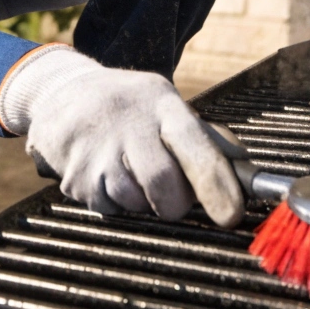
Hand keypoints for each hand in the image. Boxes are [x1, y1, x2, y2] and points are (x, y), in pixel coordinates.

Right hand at [0, 45, 244, 226]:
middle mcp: (128, 121)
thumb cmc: (130, 107)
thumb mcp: (167, 106)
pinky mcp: (74, 174)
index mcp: (162, 104)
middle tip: (171, 197)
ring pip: (133, 200)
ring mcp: (96, 147)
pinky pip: (106, 208)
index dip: (215, 183)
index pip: (194, 144)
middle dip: (174, 203)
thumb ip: (207, 140)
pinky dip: (113, 201)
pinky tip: (106, 172)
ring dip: (141, 200)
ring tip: (130, 171)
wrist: (62, 94)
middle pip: (162, 183)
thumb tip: (248, 175)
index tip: (230, 214)